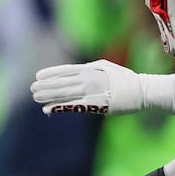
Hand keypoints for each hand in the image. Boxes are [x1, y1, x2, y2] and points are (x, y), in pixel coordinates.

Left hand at [31, 59, 145, 115]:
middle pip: (61, 83)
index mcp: (90, 69)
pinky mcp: (95, 105)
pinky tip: (48, 109)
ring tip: (36, 98)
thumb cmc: (125, 79)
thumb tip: (76, 70)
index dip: (50, 73)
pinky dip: (59, 107)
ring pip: (64, 94)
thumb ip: (90, 67)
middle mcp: (88, 80)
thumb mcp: (106, 66)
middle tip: (32, 89)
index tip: (38, 75)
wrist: (142, 91)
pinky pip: (73, 106)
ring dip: (48, 96)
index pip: (65, 70)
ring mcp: (91, 92)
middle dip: (45, 86)